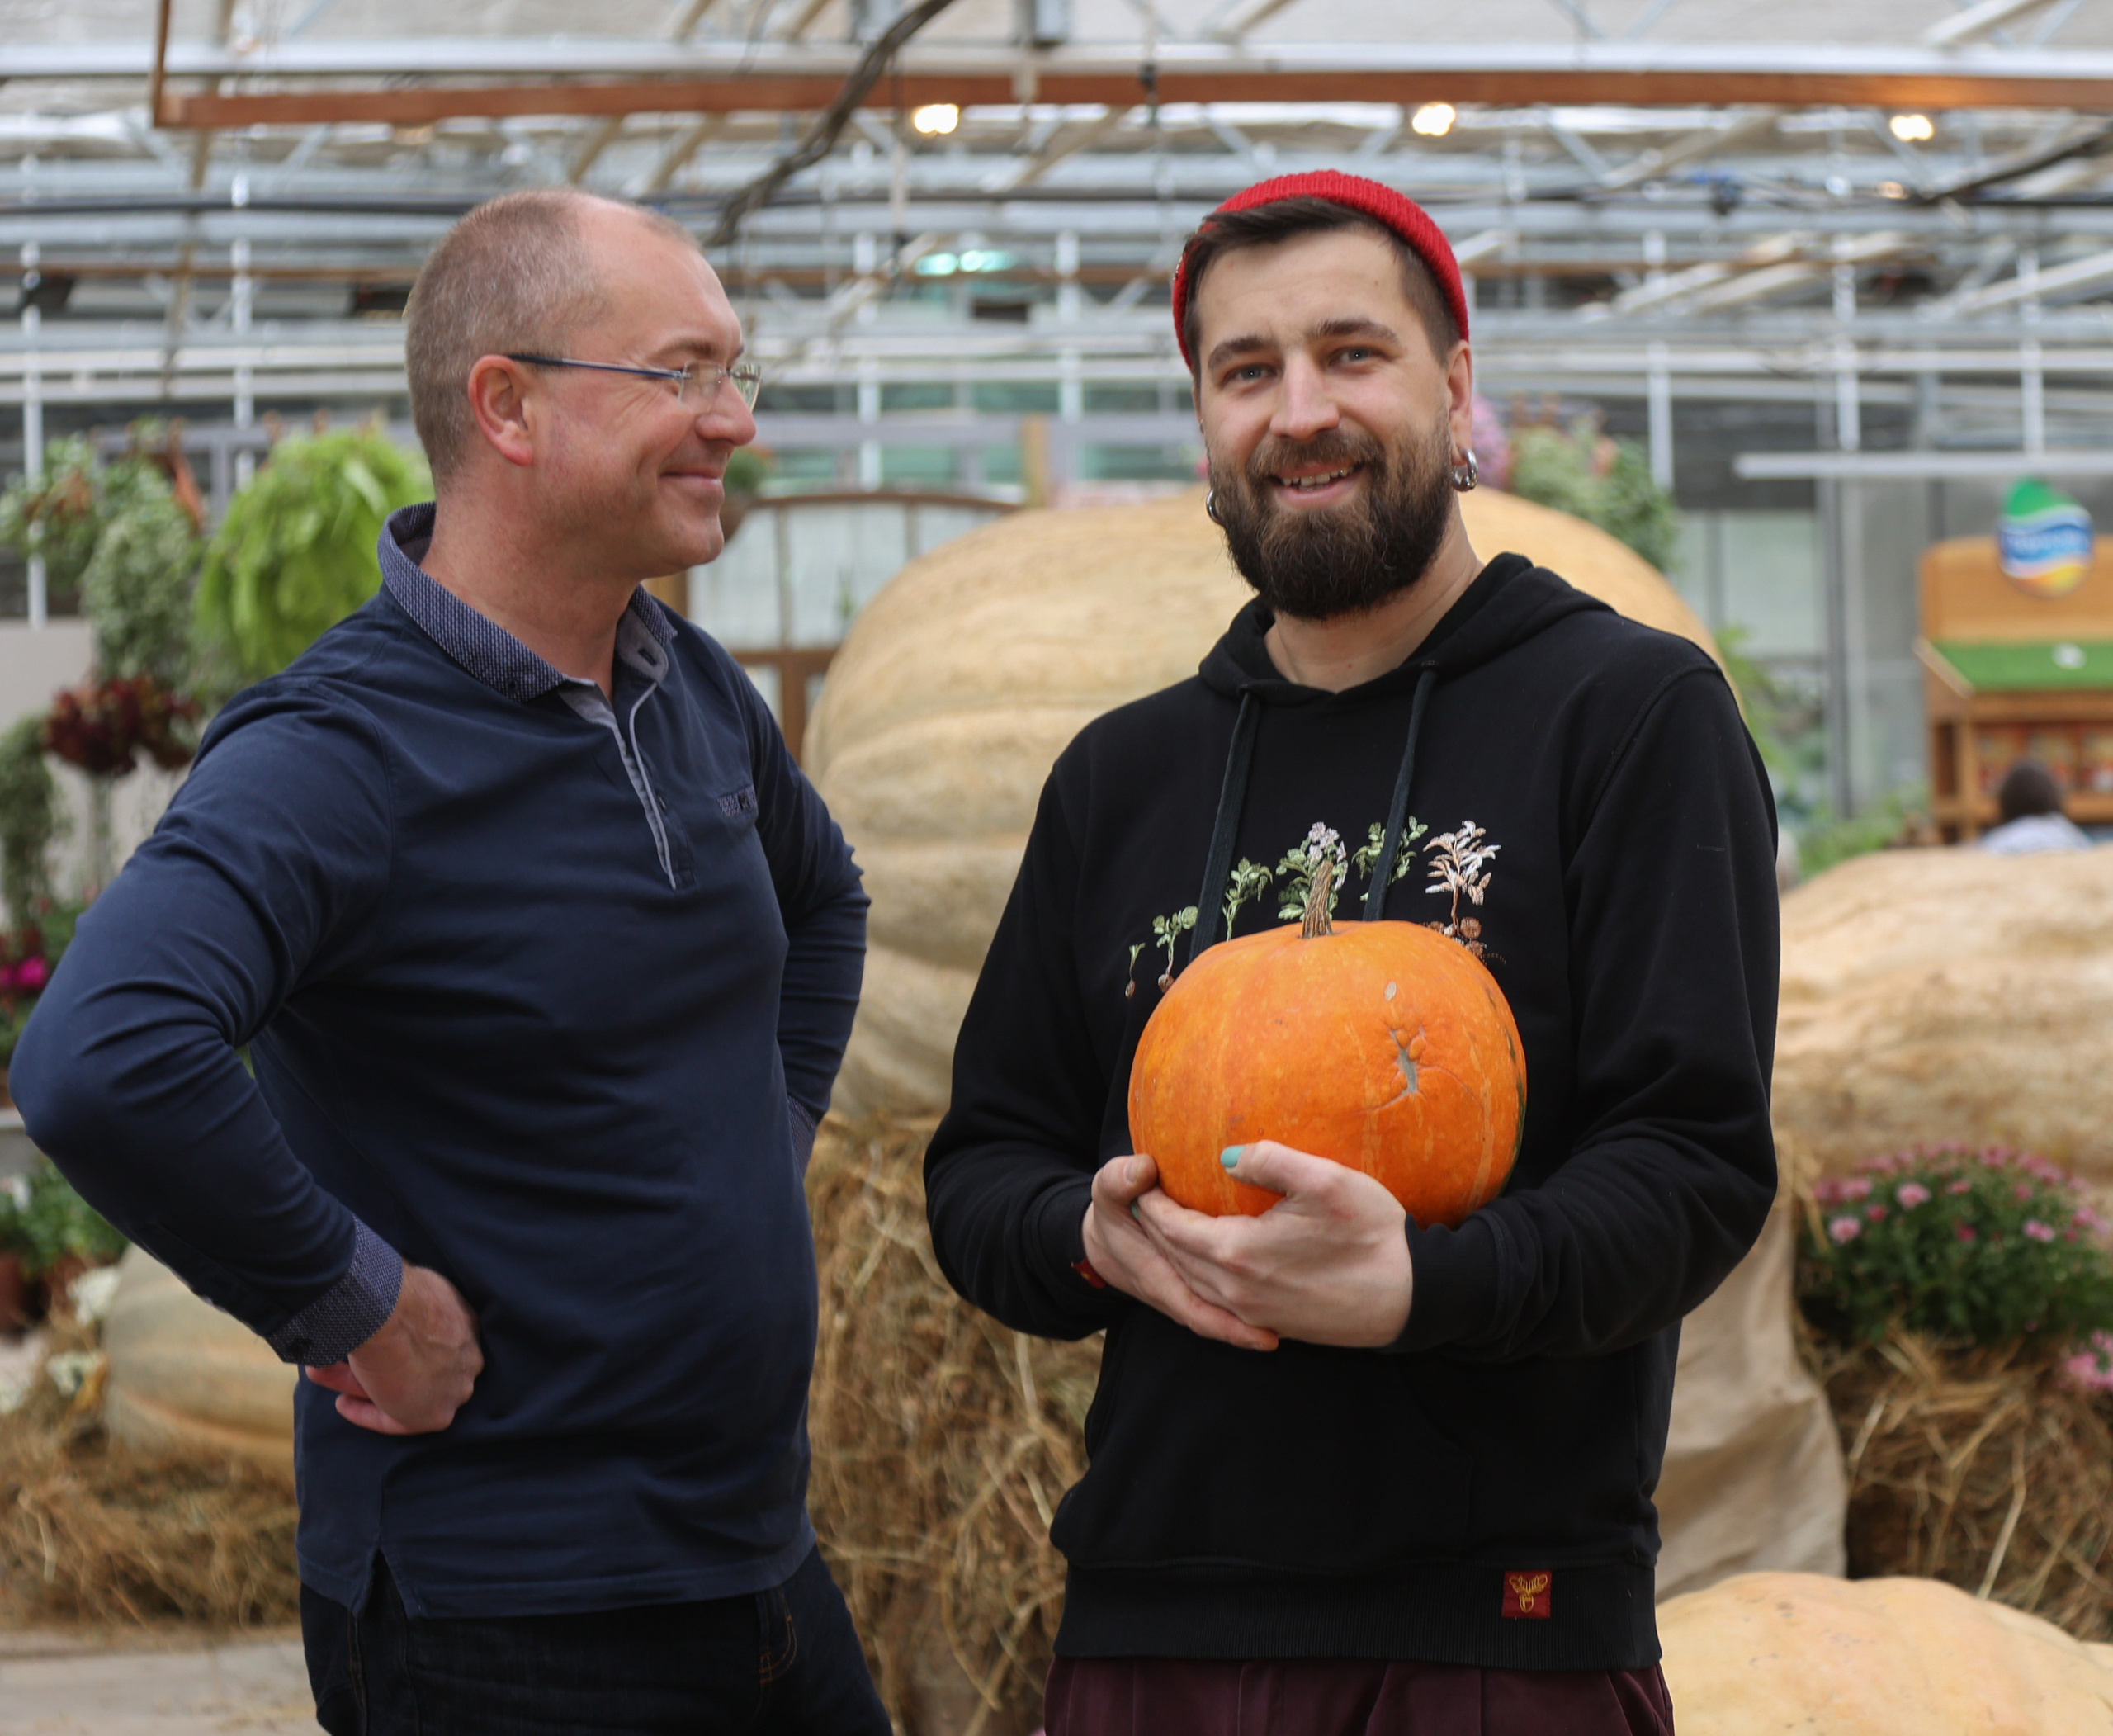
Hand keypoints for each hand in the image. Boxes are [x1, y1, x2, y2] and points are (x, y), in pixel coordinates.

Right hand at [305, 1260, 482, 1434]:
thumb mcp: (400, 1288)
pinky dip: (368, 1413)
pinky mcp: (436, 1414)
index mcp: (464, 1323)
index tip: (371, 1345)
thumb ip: (397, 1302)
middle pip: (415, 1367)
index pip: (431, 1341)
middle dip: (374, 1365)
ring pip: (402, 1390)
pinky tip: (344, 1403)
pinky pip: (398, 1420)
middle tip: (339, 1362)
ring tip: (323, 1374)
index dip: (396, 1345)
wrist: (388, 1314)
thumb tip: (375, 1296)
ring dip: (360, 1384)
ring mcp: (455, 1387)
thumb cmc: (391, 1294)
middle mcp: (466, 1357)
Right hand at [1082, 1154, 1277, 1350]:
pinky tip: (1277, 1305)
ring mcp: (1183, 1291)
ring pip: (1218, 1315)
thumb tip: (1145, 1170)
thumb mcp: (1109, 1188)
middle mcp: (1172, 1291)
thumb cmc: (1114, 1207)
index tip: (1267, 1336)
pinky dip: (1244, 1308)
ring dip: (1248, 1324)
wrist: (1106, 1232)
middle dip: (1246, 1332)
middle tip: (1285, 1335)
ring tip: (1288, 1326)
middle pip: (1212, 1320)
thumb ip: (1120, 1179)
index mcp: (1155, 1275)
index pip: (1195, 1310)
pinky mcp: (1193, 1284)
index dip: (1228, 1326)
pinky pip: (1219, 1302)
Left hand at [1133, 1141, 1413, 1348]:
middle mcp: (1236, 1289)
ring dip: (1172, 1256)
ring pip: (1192, 1284)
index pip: (1172, 1227)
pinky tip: (1203, 1264)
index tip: (1141, 1178)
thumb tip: (1226, 1157)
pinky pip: (1216, 1302)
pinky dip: (1196, 1280)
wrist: (1411, 1297)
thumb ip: (1270, 1161)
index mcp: (1238, 1252)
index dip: (1151, 1202)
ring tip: (1164, 1228)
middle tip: (1141, 1200)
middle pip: (1175, 1258)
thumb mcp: (1325, 1181)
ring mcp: (1253, 1312)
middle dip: (1153, 1229)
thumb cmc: (1372, 1234)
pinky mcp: (1271, 1324)